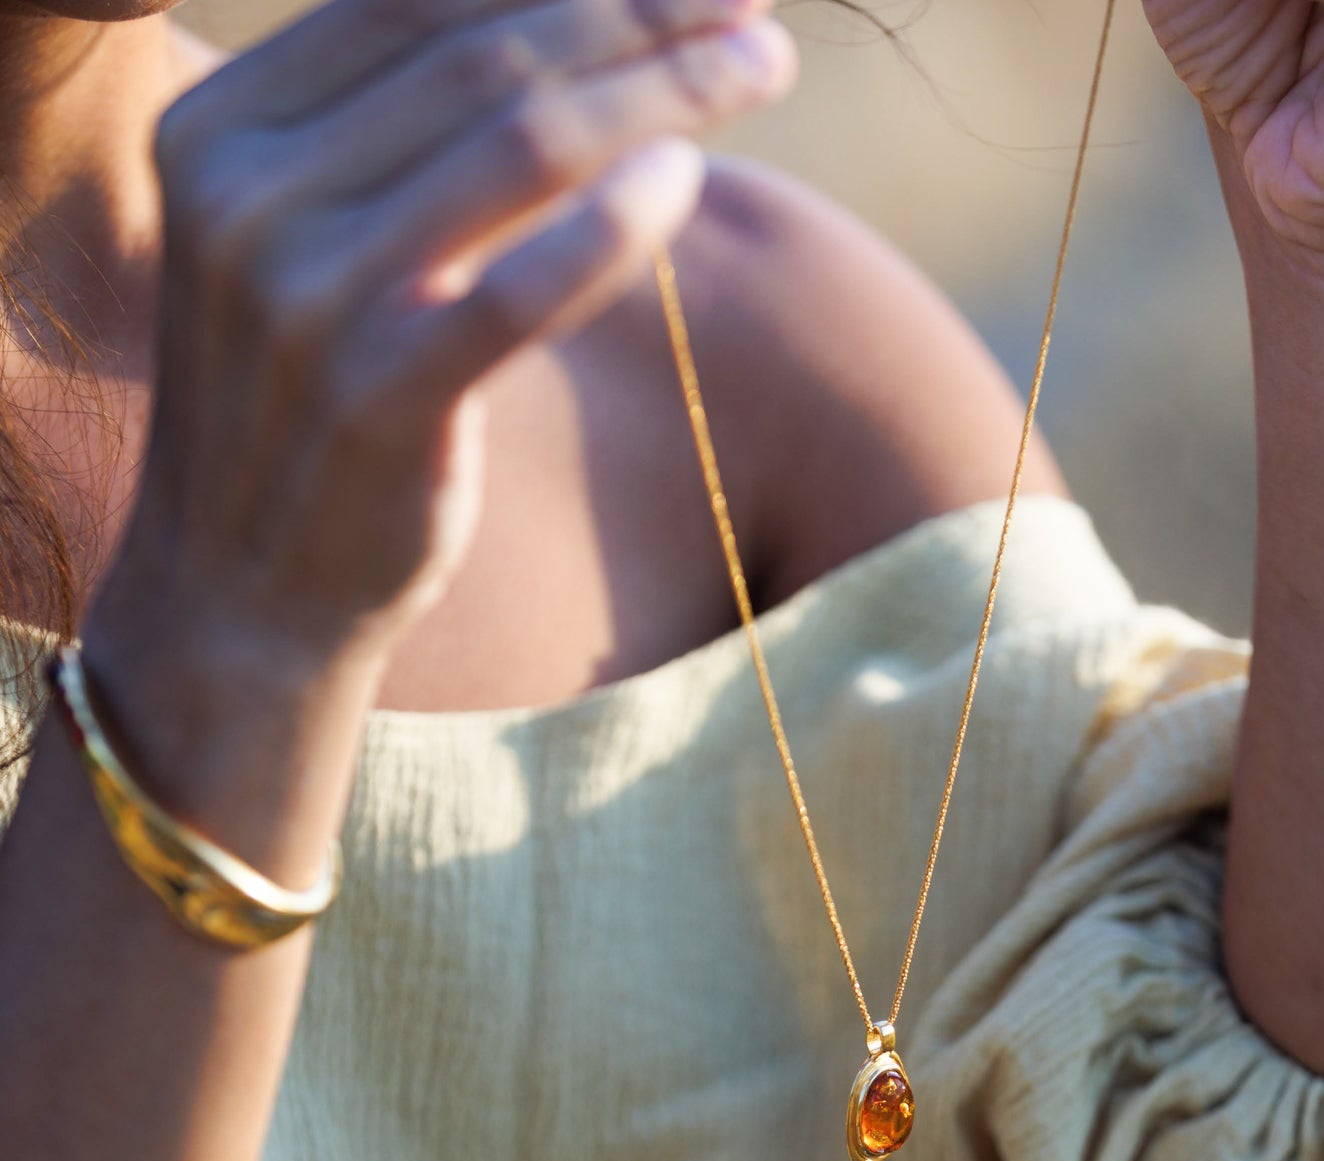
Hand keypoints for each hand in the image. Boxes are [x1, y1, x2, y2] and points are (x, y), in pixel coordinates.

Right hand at [89, 0, 796, 708]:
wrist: (244, 596)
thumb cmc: (309, 411)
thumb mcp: (310, 248)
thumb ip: (395, 140)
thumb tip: (563, 27)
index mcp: (222, 131)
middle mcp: (249, 196)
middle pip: (483, 57)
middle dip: (637, 15)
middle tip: (749, 5)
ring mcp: (308, 302)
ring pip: (519, 148)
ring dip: (662, 92)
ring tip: (758, 65)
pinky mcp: (379, 401)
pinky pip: (522, 288)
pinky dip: (615, 225)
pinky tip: (686, 178)